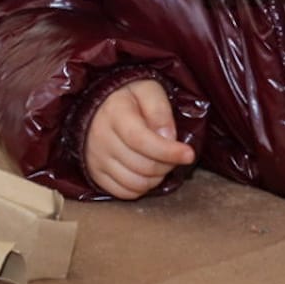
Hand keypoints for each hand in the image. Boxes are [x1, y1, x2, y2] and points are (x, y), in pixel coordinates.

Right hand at [83, 78, 194, 199]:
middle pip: (143, 166)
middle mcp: (101, 139)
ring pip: (136, 183)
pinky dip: (141, 188)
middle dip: (167, 164)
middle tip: (175, 155)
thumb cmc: (127, 96)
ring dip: (156, 178)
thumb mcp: (147, 90)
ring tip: (161, 162)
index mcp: (115, 114)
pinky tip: (146, 173)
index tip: (189, 154)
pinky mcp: (95, 174)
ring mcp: (96, 159)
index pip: (142, 140)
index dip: (168, 151)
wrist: (97, 105)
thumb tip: (168, 138)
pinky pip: (124, 193)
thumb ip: (160, 110)